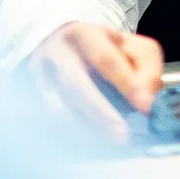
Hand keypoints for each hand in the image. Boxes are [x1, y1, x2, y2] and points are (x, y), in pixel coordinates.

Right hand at [29, 21, 164, 142]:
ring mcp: (38, 79)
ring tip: (112, 142)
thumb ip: (147, 70)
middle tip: (123, 135)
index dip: (125, 83)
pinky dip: (74, 136)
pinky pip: (50, 123)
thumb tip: (146, 101)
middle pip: (75, 86)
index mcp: (84, 35)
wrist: (63, 46)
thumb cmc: (107, 50)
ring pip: (57, 109)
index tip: (145, 106)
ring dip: (86, 129)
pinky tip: (94, 143)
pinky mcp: (32, 101)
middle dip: (101, 113)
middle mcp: (56, 55)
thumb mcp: (135, 48)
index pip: (104, 58)